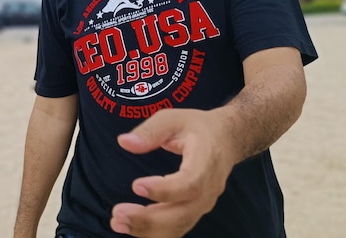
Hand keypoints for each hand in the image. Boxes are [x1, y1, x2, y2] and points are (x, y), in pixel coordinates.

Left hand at [110, 108, 234, 237]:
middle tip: (118, 214)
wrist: (226, 138)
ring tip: (118, 222)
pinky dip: (154, 231)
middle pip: (182, 213)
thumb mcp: (173, 118)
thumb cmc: (197, 127)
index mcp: (205, 161)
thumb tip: (124, 142)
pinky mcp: (196, 210)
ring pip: (178, 225)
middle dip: (148, 219)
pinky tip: (130, 226)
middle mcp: (208, 188)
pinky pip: (177, 227)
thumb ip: (150, 131)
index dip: (164, 190)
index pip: (189, 184)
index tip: (136, 186)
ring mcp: (204, 203)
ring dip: (147, 230)